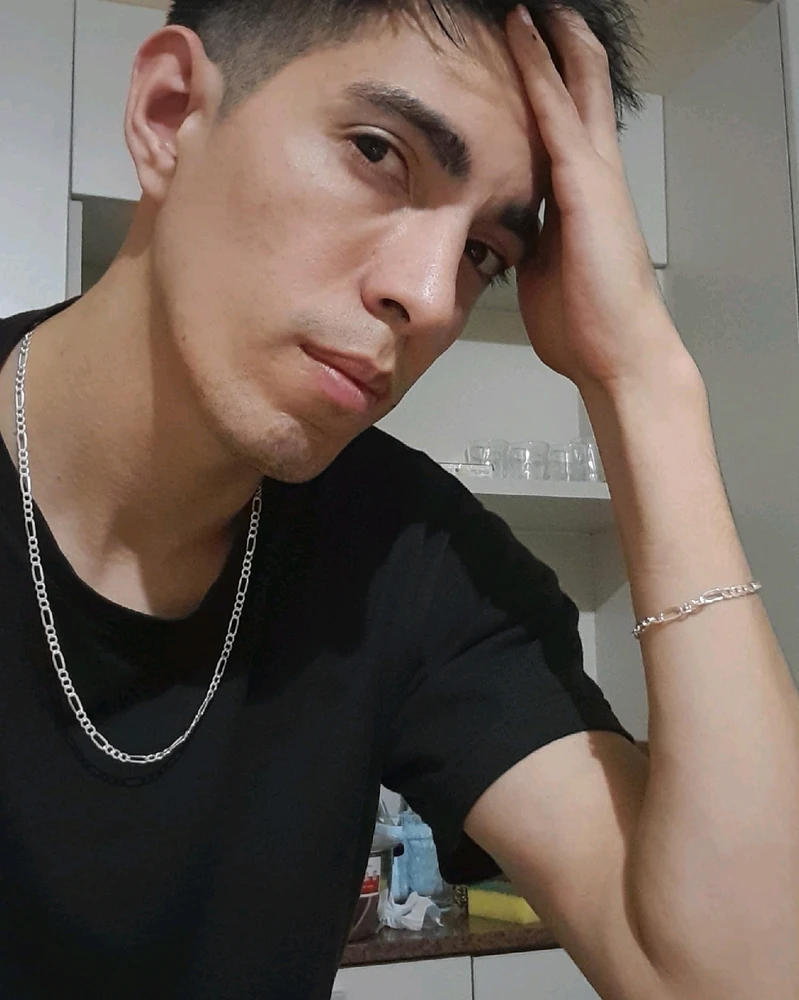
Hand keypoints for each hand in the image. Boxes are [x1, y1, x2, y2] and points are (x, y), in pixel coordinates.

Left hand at [505, 6, 688, 392]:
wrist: (617, 355)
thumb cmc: (584, 324)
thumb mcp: (545, 270)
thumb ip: (532, 238)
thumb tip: (508, 230)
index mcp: (584, 196)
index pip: (567, 123)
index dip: (549, 83)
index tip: (524, 53)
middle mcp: (595, 174)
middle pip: (581, 89)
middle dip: (560, 46)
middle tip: (538, 10)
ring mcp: (594, 175)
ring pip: (573, 86)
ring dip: (550, 42)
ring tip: (531, 6)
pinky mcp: (584, 186)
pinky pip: (556, 115)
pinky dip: (539, 72)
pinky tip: (523, 34)